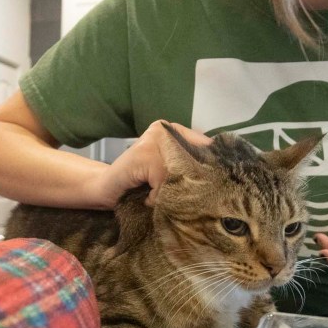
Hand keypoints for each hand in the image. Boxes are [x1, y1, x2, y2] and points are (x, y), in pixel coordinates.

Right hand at [90, 121, 211, 206]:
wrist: (102, 189)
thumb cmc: (139, 186)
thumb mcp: (170, 175)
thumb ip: (191, 168)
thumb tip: (224, 177)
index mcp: (174, 131)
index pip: (206, 148)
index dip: (210, 170)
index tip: (212, 188)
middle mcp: (165, 129)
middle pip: (196, 161)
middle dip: (191, 183)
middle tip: (176, 197)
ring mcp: (153, 139)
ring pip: (181, 173)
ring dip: (171, 192)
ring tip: (156, 196)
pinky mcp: (143, 154)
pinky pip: (164, 181)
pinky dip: (157, 196)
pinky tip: (146, 197)